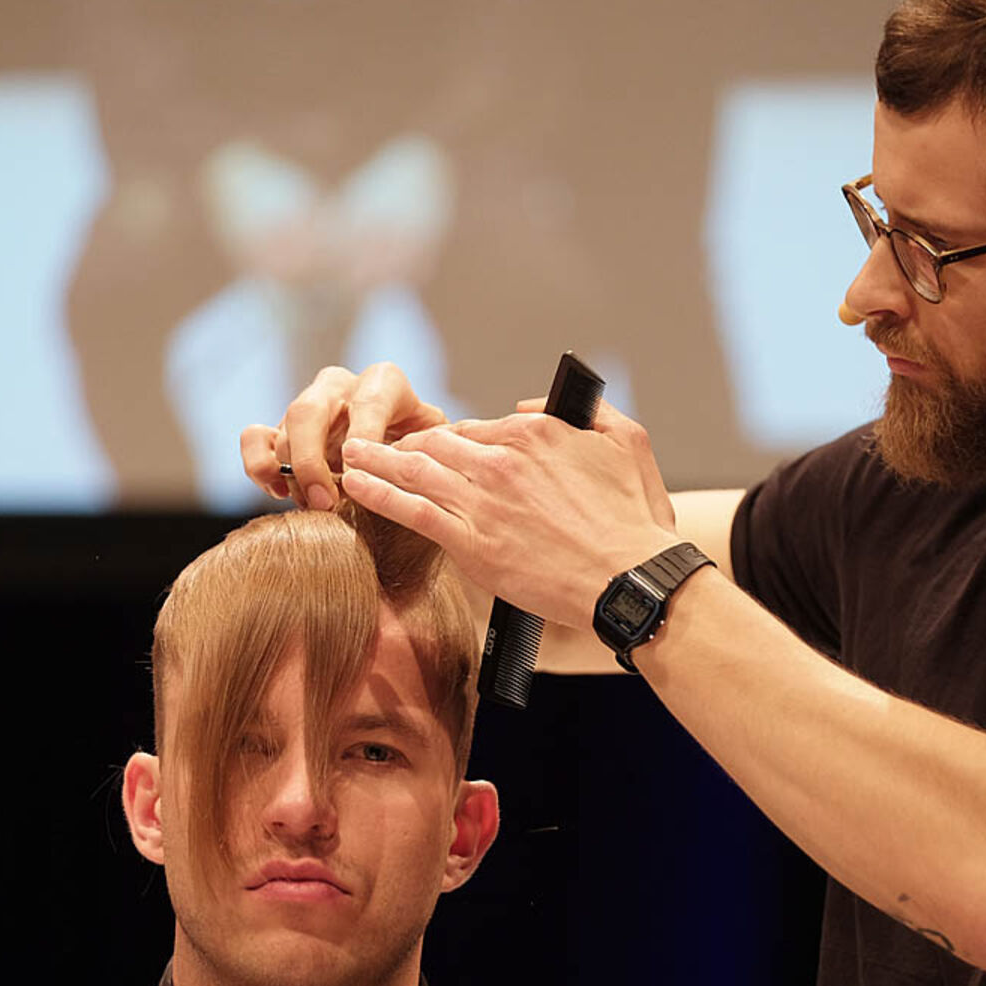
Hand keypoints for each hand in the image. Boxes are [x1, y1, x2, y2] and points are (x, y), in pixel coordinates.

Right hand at [239, 362, 448, 510]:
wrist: (406, 467)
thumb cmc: (428, 457)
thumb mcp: (442, 449)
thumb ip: (441, 448)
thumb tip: (442, 456)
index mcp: (384, 383)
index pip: (367, 402)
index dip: (363, 438)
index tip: (361, 475)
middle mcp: (341, 386)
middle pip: (309, 410)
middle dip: (312, 461)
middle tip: (326, 502)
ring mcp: (308, 405)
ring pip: (283, 426)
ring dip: (293, 473)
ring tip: (314, 507)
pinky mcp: (281, 428)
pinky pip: (254, 436)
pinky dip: (259, 465)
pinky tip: (281, 493)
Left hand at [338, 403, 680, 625]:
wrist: (629, 579)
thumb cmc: (634, 520)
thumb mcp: (627, 442)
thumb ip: (588, 411)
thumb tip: (529, 405)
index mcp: (536, 433)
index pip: (477, 428)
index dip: (451, 439)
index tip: (434, 448)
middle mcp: (503, 460)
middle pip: (437, 442)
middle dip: (402, 444)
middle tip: (378, 448)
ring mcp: (484, 501)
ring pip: (416, 470)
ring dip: (377, 460)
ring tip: (351, 455)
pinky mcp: (472, 542)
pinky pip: (413, 510)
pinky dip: (380, 494)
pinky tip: (357, 486)